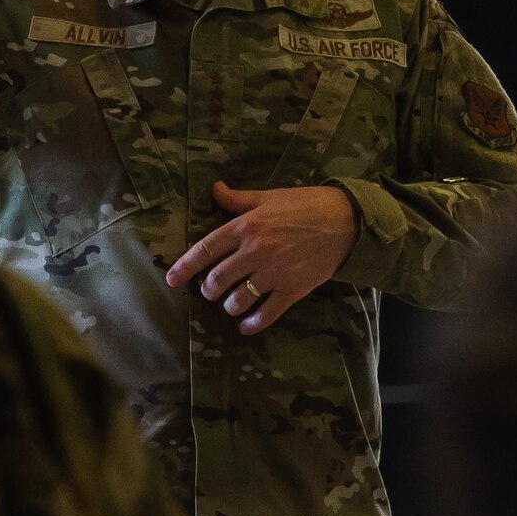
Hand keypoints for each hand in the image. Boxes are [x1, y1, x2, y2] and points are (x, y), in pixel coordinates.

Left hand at [165, 182, 356, 333]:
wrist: (345, 222)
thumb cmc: (305, 204)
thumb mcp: (268, 196)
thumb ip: (238, 199)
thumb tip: (215, 189)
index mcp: (245, 226)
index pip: (206, 249)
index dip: (185, 267)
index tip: (171, 280)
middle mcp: (255, 251)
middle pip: (218, 279)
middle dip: (209, 290)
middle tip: (210, 291)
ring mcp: (273, 273)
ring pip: (238, 300)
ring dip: (229, 306)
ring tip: (231, 304)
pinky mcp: (292, 290)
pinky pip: (266, 314)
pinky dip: (252, 324)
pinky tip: (246, 326)